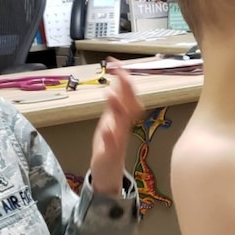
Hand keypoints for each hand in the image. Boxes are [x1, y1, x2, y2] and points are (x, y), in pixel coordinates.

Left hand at [90, 63, 141, 195]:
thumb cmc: (109, 146)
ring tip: (110, 94)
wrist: (108, 173)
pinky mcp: (111, 154)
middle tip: (120, 70)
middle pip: (130, 104)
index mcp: (122, 117)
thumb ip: (115, 104)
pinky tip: (104, 128)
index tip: (114, 61)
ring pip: (122, 123)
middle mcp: (123, 126)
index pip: (126, 93)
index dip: (122, 77)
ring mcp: (118, 140)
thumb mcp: (110, 121)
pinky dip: (109, 136)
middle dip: (126, 87)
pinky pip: (112, 145)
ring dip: (118, 108)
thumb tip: (116, 83)